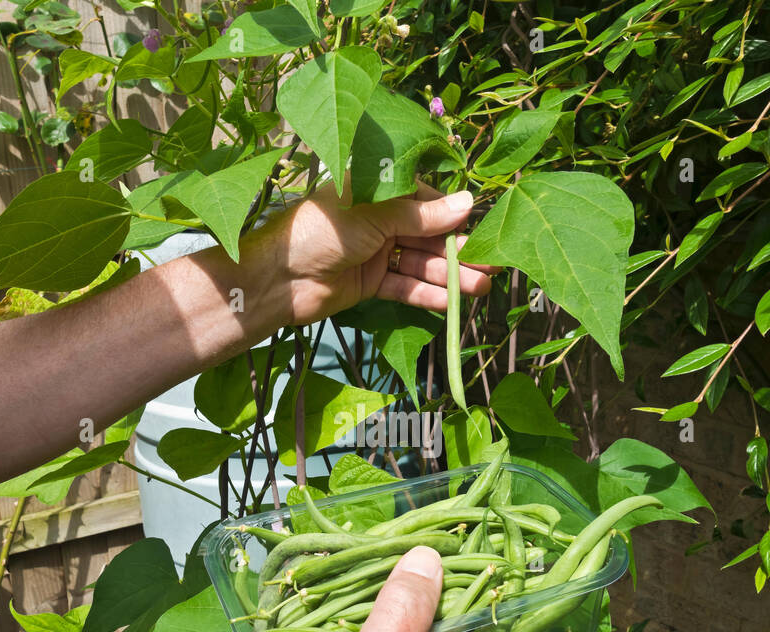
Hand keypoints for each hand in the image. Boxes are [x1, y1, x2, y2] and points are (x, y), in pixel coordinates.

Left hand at [248, 182, 499, 325]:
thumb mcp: (374, 215)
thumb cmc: (320, 232)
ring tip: (482, 287)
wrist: (277, 279)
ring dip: (449, 276)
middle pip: (427, 235)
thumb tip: (467, 202)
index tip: (481, 229)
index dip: (453, 216)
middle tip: (493, 264)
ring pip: (420, 263)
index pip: (425, 200)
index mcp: (375, 191)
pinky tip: (452, 303)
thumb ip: (421, 214)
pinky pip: (404, 287)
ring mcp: (375, 252)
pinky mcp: (370, 283)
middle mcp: (378, 220)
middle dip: (458, 251)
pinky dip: (426, 295)